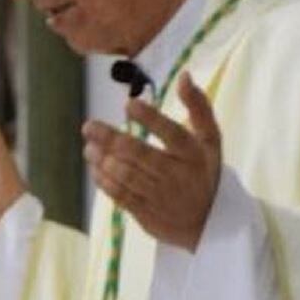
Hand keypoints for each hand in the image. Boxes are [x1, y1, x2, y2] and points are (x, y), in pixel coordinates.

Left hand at [82, 72, 220, 250]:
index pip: (172, 133)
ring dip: (103, 160)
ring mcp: (160, 195)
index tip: (129, 105)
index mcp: (192, 153)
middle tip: (89, 126)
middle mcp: (176, 174)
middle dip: (111, 139)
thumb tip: (184, 75)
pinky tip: (95, 167)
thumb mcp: (211, 139)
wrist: (208, 223)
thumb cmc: (204, 172)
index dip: (151, 119)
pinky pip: (121, 196)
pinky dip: (105, 181)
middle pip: (140, 154)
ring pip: (126, 176)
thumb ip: (198, 107)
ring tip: (89, 146)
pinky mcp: (147, 213)